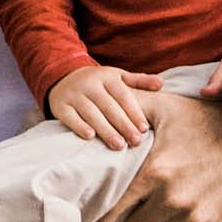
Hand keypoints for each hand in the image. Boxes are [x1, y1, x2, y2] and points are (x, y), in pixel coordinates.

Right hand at [48, 65, 164, 148]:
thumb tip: (161, 84)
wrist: (62, 77)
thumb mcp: (117, 77)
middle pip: (109, 106)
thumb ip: (139, 81)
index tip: (144, 129)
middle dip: (123, 125)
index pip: (123, 95)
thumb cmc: (97, 82)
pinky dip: (79, 126)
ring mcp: (74, 94)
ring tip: (119, 145)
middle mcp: (89, 84)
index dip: (134, 112)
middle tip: (135, 142)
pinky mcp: (60, 105)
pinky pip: (70, 117)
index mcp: (106, 76)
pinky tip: (90, 136)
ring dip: (105, 130)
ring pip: (91, 113)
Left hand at [92, 92, 221, 221]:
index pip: (115, 210)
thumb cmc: (208, 122)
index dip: (103, 218)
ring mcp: (194, 217)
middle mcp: (173, 198)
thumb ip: (131, 103)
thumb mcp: (168, 107)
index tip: (95, 221)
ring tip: (153, 214)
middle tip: (128, 215)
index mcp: (156, 172)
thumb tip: (104, 97)